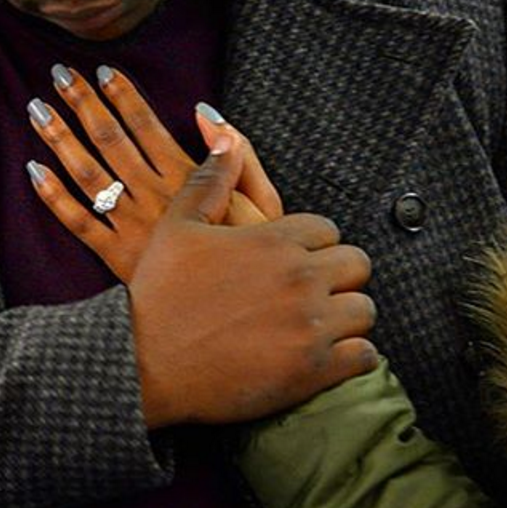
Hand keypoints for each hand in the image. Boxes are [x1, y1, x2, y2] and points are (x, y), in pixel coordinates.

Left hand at [27, 65, 281, 280]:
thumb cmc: (254, 253)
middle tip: (59, 73)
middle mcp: (154, 197)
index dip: (123, 95)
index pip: (146, 125)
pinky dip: (53, 196)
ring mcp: (131, 227)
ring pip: (87, 175)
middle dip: (82, 104)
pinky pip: (78, 222)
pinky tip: (34, 169)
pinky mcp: (116, 257)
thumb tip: (207, 114)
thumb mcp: (265, 202)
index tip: (103, 70)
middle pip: (110, 140)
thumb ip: (239, 155)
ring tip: (38, 109)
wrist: (239, 314)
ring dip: (60, 138)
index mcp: (187, 179)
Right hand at [127, 143, 377, 427]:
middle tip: (310, 290)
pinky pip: (363, 357)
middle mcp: (300, 278)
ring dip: (345, 315)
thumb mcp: (177, 226)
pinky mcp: (312, 371)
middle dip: (337, 275)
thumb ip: (210, 181)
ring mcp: (310, 326)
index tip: (292, 260)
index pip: (326, 229)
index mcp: (273, 240)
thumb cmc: (157, 292)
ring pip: (363, 310)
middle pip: (356, 264)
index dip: (311, 243)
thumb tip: (225, 136)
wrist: (143, 363)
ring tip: (317, 322)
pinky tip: (325, 355)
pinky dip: (351, 356)